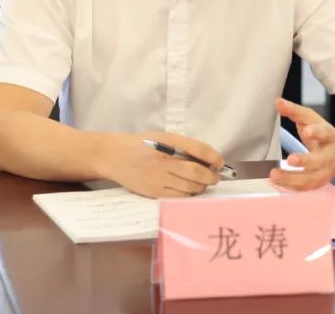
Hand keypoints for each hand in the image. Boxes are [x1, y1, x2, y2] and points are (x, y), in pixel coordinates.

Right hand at [100, 132, 223, 197]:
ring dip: (201, 186)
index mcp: (169, 142)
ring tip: (202, 183)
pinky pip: (179, 197)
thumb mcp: (162, 137)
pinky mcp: (154, 192)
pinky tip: (188, 190)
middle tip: (214, 177)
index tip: (220, 162)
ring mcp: (159, 177)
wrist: (114, 156)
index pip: (199, 149)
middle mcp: (164, 160)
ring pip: (191, 187)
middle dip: (211, 176)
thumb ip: (183, 146)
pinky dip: (188, 194)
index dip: (214, 157)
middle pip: (198, 172)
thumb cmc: (141, 145)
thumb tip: (208, 159)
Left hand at [270, 98, 334, 190]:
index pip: (326, 133)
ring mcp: (328, 171)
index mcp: (331, 136)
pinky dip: (292, 186)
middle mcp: (332, 156)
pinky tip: (278, 182)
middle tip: (290, 159)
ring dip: (293, 179)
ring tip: (274, 175)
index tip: (307, 131)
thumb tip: (277, 102)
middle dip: (306, 161)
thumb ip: (294, 111)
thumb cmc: (325, 133)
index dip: (317, 132)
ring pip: (313, 178)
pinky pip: (308, 187)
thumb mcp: (312, 119)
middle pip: (322, 160)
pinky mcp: (322, 181)